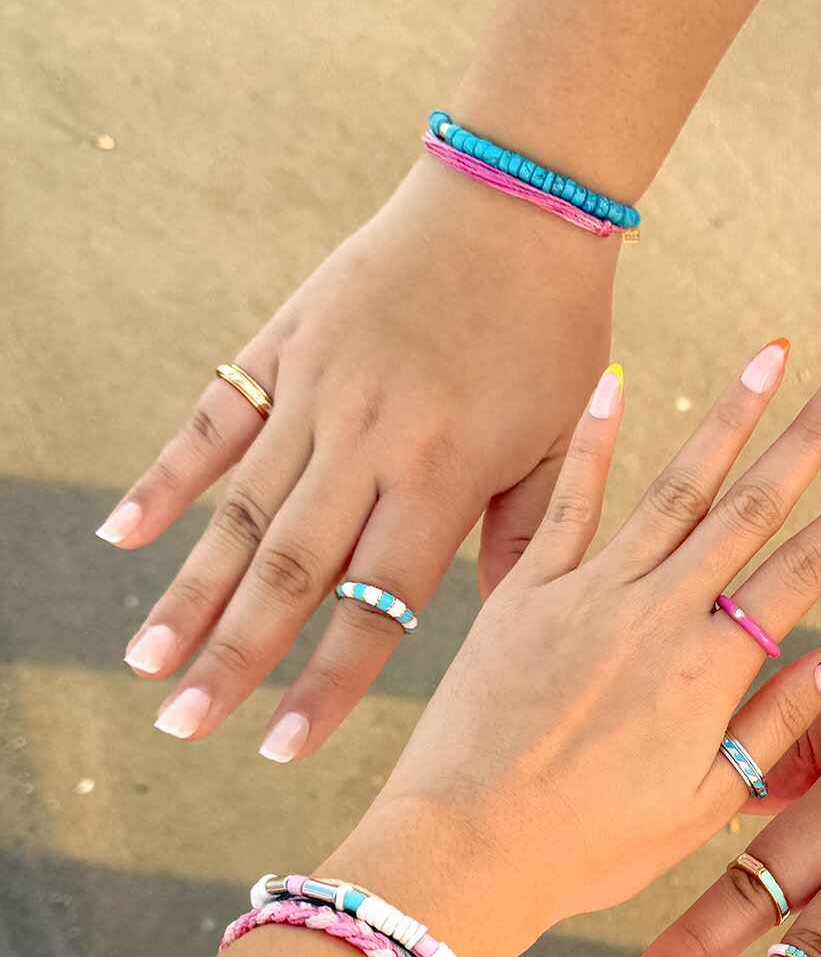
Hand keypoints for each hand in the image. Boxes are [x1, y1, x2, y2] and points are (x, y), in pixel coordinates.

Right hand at [103, 157, 616, 759]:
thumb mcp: (558, 448)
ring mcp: (315, 394)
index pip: (374, 606)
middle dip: (233, 658)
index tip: (283, 749)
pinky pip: (214, 422)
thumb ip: (524, 543)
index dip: (327, 683)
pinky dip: (167, 479)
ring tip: (146, 661)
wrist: (512, 207)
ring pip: (238, 510)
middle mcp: (365, 445)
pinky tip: (125, 538)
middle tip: (183, 725)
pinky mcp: (284, 347)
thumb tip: (505, 632)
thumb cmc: (551, 338)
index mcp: (439, 480)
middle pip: (286, 572)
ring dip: (188, 591)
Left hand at [325, 345, 820, 956]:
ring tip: (770, 354)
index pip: (805, 569)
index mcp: (709, 668)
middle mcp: (657, 611)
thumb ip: (776, 723)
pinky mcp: (525, 591)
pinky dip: (595, 440)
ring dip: (727, 415)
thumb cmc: (591, 845)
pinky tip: (618, 383)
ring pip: (675, 485)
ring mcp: (588, 592)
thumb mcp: (704, 804)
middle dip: (811, 434)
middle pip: (751, 506)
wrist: (464, 849)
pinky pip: (567, 500)